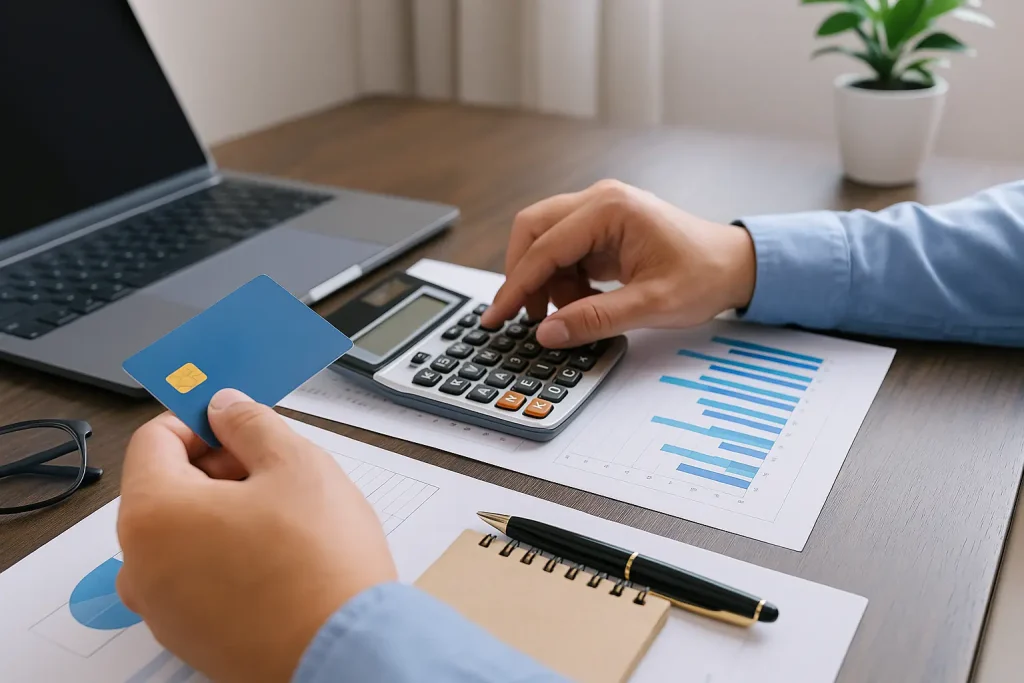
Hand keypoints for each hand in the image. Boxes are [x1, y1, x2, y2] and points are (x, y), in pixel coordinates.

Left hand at [116, 390, 395, 682]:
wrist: (346, 654)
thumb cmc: (321, 566)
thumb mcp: (296, 464)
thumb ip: (250, 423)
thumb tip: (226, 408)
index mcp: (153, 514)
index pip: (154, 438)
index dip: (200, 419)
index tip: (236, 421)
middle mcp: (141, 565)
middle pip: (166, 488)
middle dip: (218, 468)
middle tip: (274, 470)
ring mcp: (162, 608)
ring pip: (184, 534)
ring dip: (226, 512)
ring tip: (287, 518)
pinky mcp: (190, 636)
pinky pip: (197, 576)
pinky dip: (228, 556)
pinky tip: (281, 558)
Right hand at [481, 180, 756, 347]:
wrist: (735, 266)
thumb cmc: (704, 276)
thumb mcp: (651, 305)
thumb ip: (596, 319)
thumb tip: (548, 332)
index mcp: (611, 210)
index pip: (545, 247)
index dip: (516, 286)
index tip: (497, 315)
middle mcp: (600, 201)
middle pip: (533, 229)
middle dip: (523, 275)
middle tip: (525, 316)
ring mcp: (600, 211)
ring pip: (544, 240)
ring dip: (545, 280)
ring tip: (569, 313)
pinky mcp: (602, 228)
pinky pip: (564, 250)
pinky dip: (561, 279)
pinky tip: (582, 301)